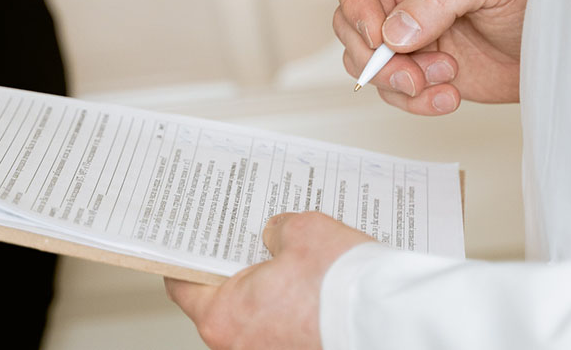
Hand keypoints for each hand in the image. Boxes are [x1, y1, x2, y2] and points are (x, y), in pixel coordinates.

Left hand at [165, 212, 374, 349]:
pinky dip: (294, 306)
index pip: (183, 285)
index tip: (190, 243)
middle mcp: (240, 346)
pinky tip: (314, 282)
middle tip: (250, 238)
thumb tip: (276, 235)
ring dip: (271, 288)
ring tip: (293, 257)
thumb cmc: (340, 285)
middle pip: (223, 300)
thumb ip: (278, 231)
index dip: (186, 257)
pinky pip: (285, 327)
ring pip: (258, 315)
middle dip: (238, 267)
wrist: (388, 321)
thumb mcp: (302, 232)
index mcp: (223, 315)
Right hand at [329, 0, 533, 113]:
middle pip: (350, 21)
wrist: (553, 48)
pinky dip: (415, 100)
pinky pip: (390, 90)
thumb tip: (395, 30)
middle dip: (377, 56)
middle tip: (411, 71)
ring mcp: (405, 32)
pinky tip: (447, 93)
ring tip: (445, 76)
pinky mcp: (415, 67)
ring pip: (364, 61)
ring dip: (398, 80)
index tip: (377, 32)